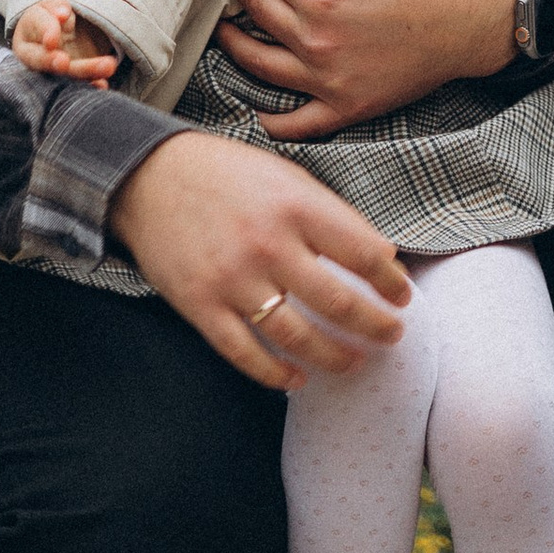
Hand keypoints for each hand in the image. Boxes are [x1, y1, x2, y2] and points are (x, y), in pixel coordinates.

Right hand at [11, 0, 121, 84]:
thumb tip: (63, 13)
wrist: (58, 34)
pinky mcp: (68, 81)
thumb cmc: (51, 17)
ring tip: (107, 66)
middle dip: (53, 62)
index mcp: (27, 34)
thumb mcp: (51, 7)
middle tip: (64, 62)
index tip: (52, 40)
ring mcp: (52, 73)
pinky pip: (78, 85)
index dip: (46, 32)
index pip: (36, 28)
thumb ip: (56, 8)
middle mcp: (35, 58)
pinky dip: (91, 83)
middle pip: (44, 59)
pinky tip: (102, 84)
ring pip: (66, 73)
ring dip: (86, 71)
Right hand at [107, 129, 411, 392]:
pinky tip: (296, 379)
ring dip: (333, 356)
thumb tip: (381, 254)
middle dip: (374, 326)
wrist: (149, 175)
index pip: (363, 253)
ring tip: (355, 362)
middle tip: (393, 336)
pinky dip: (275, 373)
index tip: (403, 297)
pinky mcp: (200, 305)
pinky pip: (245, 353)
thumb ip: (331, 214)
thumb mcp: (287, 176)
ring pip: (297, 336)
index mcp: (296, 206)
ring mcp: (232, 279)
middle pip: (338, 302)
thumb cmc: (228, 173)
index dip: (391, 282)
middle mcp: (268, 244)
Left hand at [212, 0, 516, 137]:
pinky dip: (272, 120)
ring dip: (234, 43)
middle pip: (256, 8)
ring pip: (260, 65)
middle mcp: (317, 39)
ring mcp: (329, 79)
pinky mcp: (346, 106)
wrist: (469, 19)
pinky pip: (297, 122)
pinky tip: (258, 107)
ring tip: (223, 27)